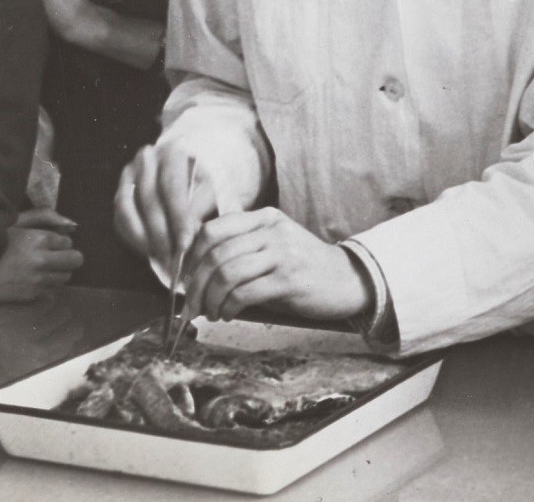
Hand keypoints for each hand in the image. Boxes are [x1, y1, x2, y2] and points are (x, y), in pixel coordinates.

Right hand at [0, 209, 84, 302]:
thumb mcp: (17, 221)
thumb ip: (46, 216)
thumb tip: (73, 224)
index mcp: (40, 239)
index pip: (68, 242)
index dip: (59, 243)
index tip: (48, 244)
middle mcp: (42, 260)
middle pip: (76, 260)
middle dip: (68, 257)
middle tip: (55, 257)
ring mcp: (37, 279)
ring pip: (66, 277)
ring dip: (58, 272)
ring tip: (41, 268)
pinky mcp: (30, 295)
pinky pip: (51, 290)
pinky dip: (45, 285)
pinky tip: (30, 279)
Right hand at [114, 143, 257, 276]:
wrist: (187, 169)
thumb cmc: (202, 182)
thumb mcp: (210, 188)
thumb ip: (200, 208)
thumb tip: (189, 235)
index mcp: (172, 152)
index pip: (171, 186)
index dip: (177, 217)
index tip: (186, 242)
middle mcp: (146, 160)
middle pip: (147, 199)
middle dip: (161, 232)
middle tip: (174, 256)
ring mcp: (128, 175)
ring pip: (127, 209)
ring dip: (144, 237)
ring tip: (162, 257)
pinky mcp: (120, 193)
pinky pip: (120, 219)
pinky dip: (134, 237)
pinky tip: (151, 251)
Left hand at [181, 208, 370, 322]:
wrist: (348, 280)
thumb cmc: (303, 269)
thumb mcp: (273, 247)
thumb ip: (242, 249)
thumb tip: (196, 272)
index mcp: (264, 218)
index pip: (211, 230)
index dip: (191, 258)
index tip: (185, 280)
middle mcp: (271, 231)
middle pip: (215, 254)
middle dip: (195, 285)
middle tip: (190, 306)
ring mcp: (282, 253)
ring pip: (227, 274)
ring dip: (210, 299)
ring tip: (211, 313)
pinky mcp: (289, 279)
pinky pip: (245, 293)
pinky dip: (228, 307)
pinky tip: (228, 314)